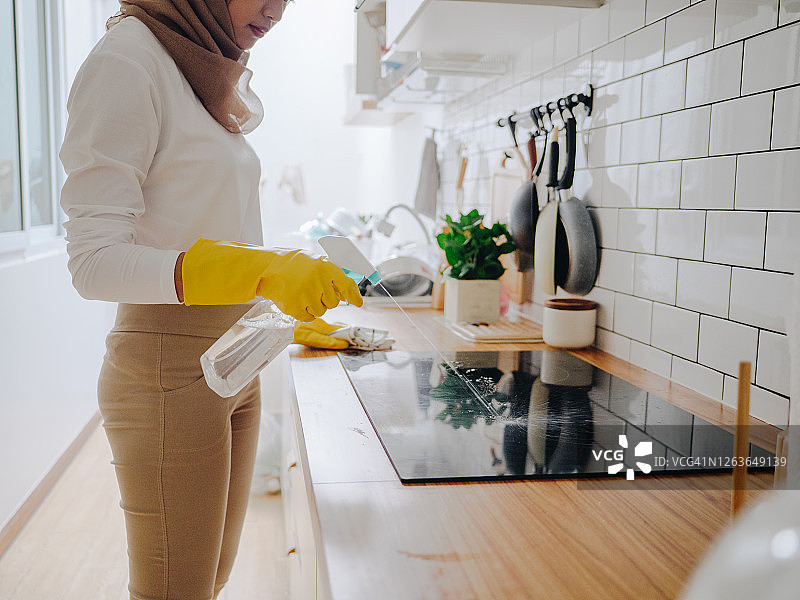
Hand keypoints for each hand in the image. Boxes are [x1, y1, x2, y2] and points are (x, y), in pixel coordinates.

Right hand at [181, 239, 362, 320]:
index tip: (358, 303)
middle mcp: (318, 281)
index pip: (346, 285)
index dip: (354, 295)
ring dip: (313, 305)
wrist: (265, 268)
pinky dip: (303, 312)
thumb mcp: (315, 261)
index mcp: (325, 266)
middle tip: (312, 289)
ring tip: (300, 292)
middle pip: (333, 302)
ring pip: (321, 311)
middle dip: (326, 299)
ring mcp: (306, 295)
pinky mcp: (294, 307)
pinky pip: (308, 317)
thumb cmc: (292, 264)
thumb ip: (332, 274)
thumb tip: (349, 292)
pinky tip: (295, 300)